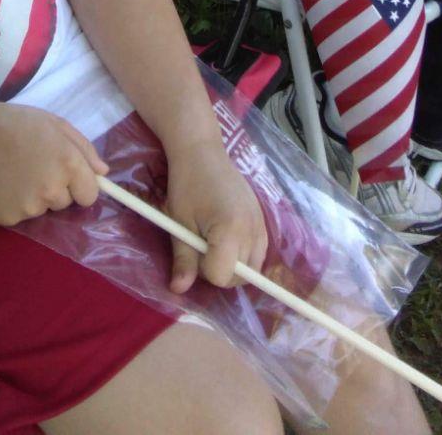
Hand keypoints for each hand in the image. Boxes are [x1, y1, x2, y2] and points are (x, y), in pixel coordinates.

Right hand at [0, 103, 107, 224]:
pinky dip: (15, 203)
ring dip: (35, 196)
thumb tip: (103, 174)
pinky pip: (21, 216)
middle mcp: (52, 190)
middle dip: (56, 189)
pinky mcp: (8, 219)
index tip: (68, 177)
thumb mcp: (56, 125)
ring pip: (42, 209)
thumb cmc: (19, 125)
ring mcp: (29, 208)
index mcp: (69, 165)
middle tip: (35, 166)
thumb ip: (85, 149)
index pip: (90, 196)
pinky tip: (3, 184)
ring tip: (17, 172)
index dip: (80, 187)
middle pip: (65, 203)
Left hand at [164, 138, 267, 294]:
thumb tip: (178, 290)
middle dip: (218, 270)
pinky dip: (244, 254)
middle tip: (201, 243)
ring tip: (214, 241)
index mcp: (231, 231)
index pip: (221, 276)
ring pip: (252, 269)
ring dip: (233, 265)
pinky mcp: (263, 220)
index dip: (203, 269)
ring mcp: (261, 225)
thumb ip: (183, 259)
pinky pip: (258, 252)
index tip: (193, 246)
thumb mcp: (180, 223)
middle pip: (239, 277)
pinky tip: (227, 237)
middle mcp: (252, 231)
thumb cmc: (187, 184)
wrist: (203, 151)